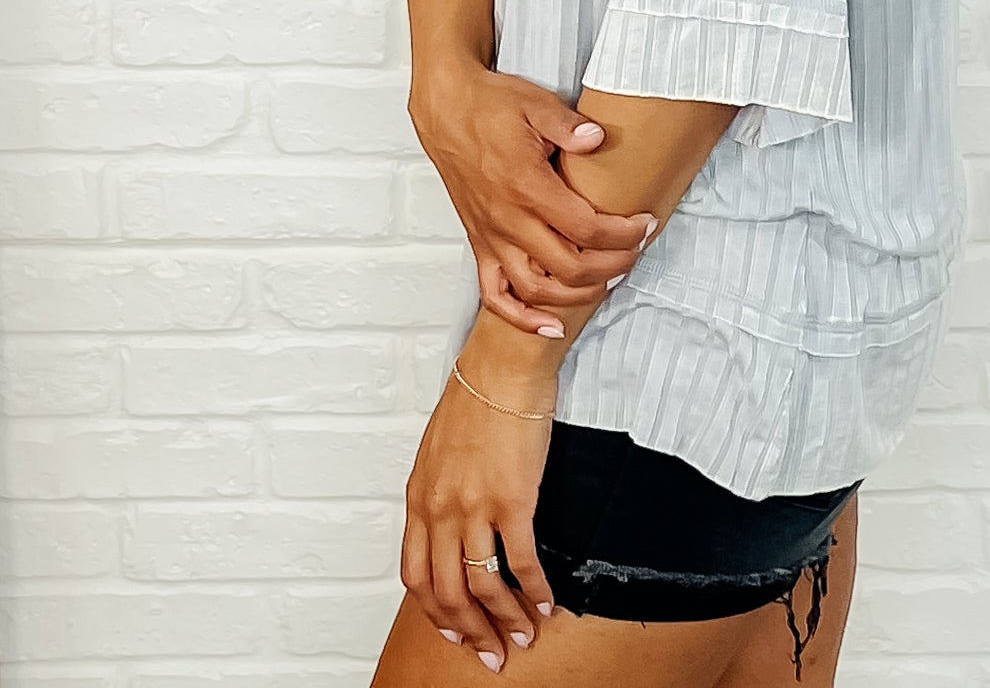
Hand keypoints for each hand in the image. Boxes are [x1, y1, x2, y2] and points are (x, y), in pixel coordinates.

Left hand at [401, 342, 555, 665]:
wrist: (503, 365)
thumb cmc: (476, 397)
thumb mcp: (439, 450)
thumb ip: (439, 492)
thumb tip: (449, 526)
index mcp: (419, 498)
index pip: (415, 576)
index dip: (436, 613)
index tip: (457, 631)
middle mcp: (440, 509)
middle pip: (447, 593)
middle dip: (471, 631)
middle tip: (492, 652)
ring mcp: (475, 507)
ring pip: (482, 587)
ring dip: (504, 620)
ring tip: (523, 635)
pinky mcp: (513, 499)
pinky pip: (521, 562)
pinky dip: (535, 591)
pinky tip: (548, 603)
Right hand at [409, 63, 653, 335]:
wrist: (446, 111)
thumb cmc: (490, 105)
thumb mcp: (535, 103)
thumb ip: (568, 126)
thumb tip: (598, 139)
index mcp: (526, 187)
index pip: (585, 228)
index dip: (622, 233)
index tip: (645, 223)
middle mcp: (508, 220)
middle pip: (568, 267)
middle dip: (612, 265)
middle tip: (635, 251)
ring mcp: (492, 236)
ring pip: (536, 289)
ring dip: (578, 294)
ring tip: (608, 280)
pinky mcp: (479, 243)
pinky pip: (496, 295)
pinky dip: (522, 318)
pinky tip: (549, 324)